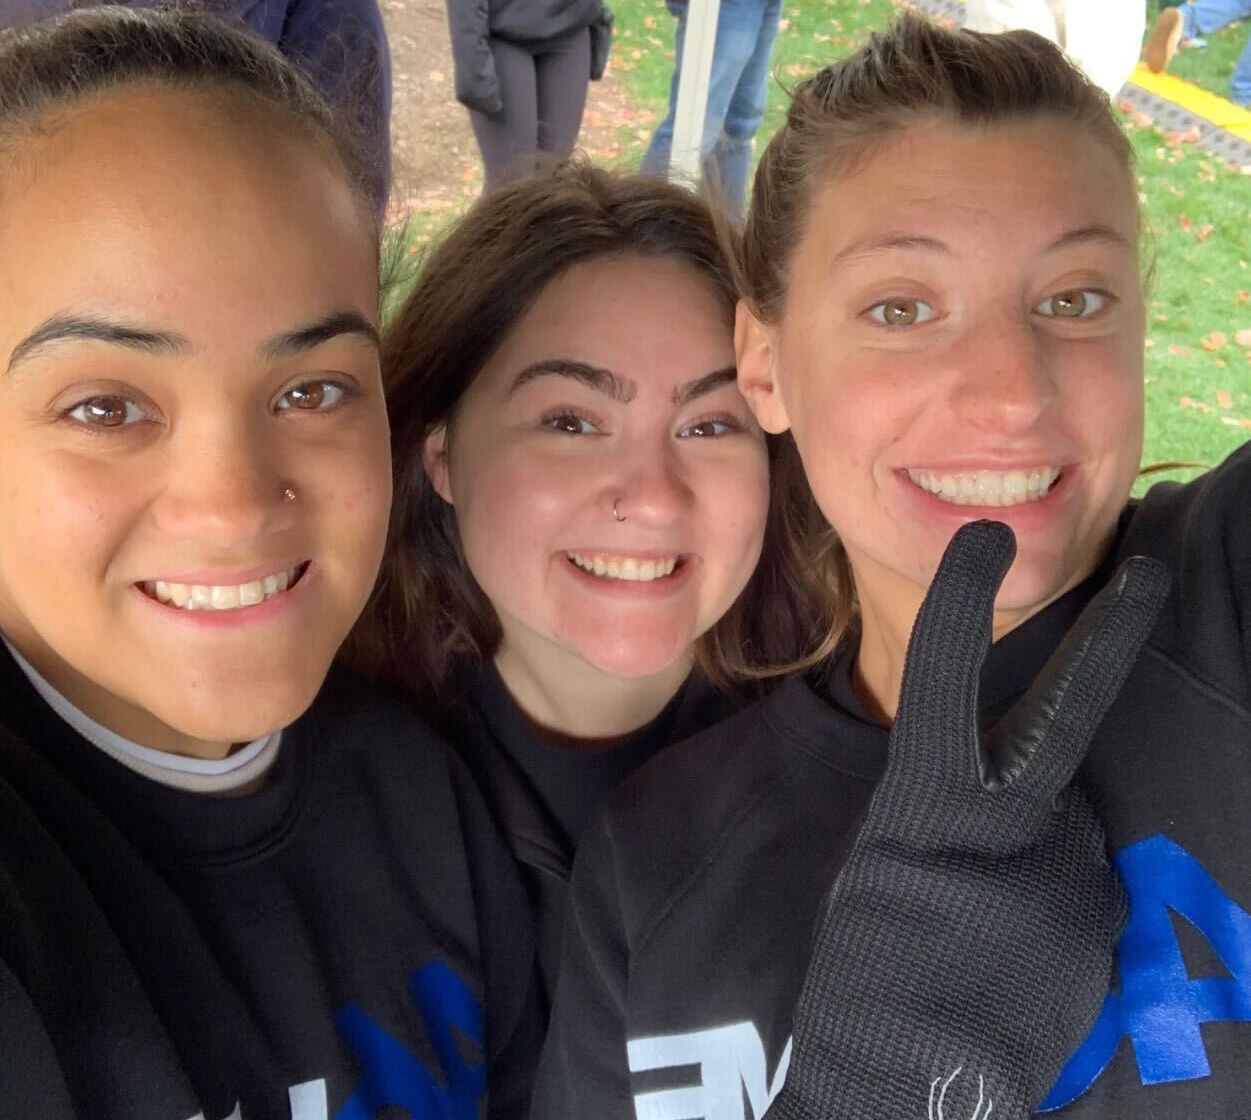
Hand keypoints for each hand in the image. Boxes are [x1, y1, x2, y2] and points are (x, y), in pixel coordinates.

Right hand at [765, 520, 1169, 1119]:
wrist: (912, 1079)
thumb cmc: (870, 968)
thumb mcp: (885, 867)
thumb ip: (946, 816)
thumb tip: (1009, 804)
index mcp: (926, 804)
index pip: (941, 679)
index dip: (959, 603)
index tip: (981, 539)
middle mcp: (1010, 823)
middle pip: (1062, 716)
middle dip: (1111, 634)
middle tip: (1148, 572)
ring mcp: (1064, 871)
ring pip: (1061, 826)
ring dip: (1031, 850)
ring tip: (978, 918)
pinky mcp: (1099, 920)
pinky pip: (1074, 882)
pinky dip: (1046, 900)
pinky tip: (1008, 946)